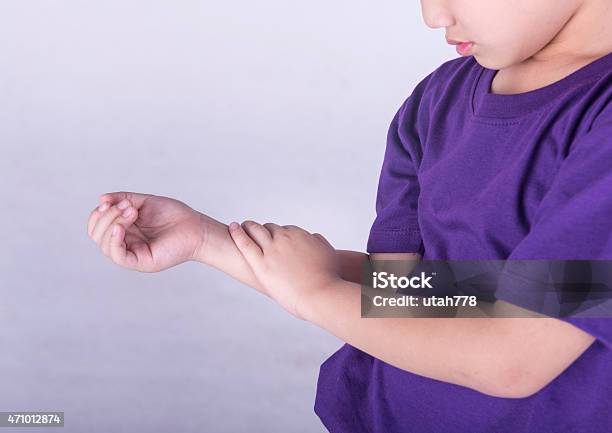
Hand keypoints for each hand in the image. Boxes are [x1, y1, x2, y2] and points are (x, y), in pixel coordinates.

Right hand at [87, 191, 205, 271]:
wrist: (196, 227)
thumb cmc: (174, 216)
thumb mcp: (144, 202)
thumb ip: (123, 199)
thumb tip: (101, 199)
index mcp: (124, 230)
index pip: (97, 226)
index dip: (98, 213)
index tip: (112, 201)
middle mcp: (125, 243)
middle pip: (96, 235)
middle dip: (107, 216)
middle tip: (128, 207)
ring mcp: (132, 253)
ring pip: (104, 245)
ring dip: (113, 223)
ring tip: (132, 212)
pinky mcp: (140, 262)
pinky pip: (118, 256)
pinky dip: (114, 241)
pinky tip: (120, 228)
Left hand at [228, 220, 341, 319]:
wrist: (321, 296)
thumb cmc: (328, 279)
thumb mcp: (329, 254)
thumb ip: (319, 242)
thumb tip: (313, 237)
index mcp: (300, 235)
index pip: (285, 230)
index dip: (280, 235)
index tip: (276, 240)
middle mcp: (285, 239)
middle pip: (269, 228)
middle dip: (264, 230)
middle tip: (256, 232)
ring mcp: (272, 251)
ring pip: (256, 231)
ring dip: (249, 227)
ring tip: (243, 227)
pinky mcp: (261, 264)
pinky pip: (245, 244)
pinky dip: (237, 233)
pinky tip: (233, 227)